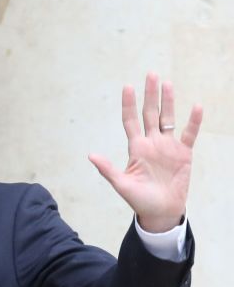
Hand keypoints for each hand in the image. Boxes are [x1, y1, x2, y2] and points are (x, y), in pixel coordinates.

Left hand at [88, 73, 202, 232]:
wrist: (161, 211)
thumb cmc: (139, 200)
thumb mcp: (122, 184)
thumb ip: (108, 169)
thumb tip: (90, 155)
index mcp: (136, 148)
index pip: (131, 121)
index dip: (129, 105)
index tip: (127, 87)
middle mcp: (151, 143)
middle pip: (150, 114)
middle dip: (150, 95)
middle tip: (151, 74)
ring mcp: (168, 147)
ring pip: (168, 118)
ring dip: (168, 102)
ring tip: (167, 83)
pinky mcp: (183, 154)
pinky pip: (189, 134)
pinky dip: (193, 122)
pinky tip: (196, 107)